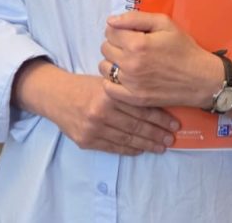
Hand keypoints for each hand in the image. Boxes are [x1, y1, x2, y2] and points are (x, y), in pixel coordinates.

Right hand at [47, 72, 178, 155]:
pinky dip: (130, 149)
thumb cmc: (85, 86)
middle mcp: (101, 112)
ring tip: (162, 146)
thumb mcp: (105, 81)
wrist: (56, 96)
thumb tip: (155, 100)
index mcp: (109, 93)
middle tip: (172, 137)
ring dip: (147, 144)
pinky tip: (141, 149)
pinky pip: (114, 148)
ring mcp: (94, 129)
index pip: (140, 107)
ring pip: (127, 139)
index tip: (174, 122)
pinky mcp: (87, 141)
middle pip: (136, 125)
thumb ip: (125, 91)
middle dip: (158, 133)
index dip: (160, 117)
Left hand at [99, 11, 218, 108]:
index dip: (118, 29)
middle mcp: (131, 64)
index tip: (128, 33)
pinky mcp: (134, 98)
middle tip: (130, 46)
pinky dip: (112, 81)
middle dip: (115, 43)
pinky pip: (109, 88)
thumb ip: (135, 18)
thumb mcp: (164, 23)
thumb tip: (111, 20)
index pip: (110, 31)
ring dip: (112, 61)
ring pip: (104, 67)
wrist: (201, 78)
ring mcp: (131, 84)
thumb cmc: (184, 48)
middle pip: (105, 48)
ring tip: (128, 60)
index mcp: (137, 44)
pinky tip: (124, 76)